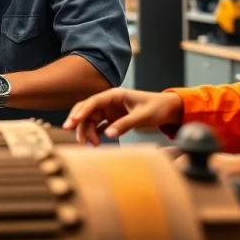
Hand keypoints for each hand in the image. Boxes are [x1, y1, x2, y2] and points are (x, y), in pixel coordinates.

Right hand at [63, 88, 182, 144]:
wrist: (168, 110)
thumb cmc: (157, 107)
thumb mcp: (143, 116)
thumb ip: (125, 124)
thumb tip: (108, 135)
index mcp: (115, 95)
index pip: (93, 102)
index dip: (82, 112)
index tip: (73, 122)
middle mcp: (109, 101)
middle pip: (87, 110)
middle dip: (78, 121)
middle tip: (72, 134)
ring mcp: (109, 110)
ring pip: (90, 120)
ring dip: (87, 131)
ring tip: (91, 144)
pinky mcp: (112, 119)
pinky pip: (98, 126)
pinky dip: (94, 134)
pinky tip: (95, 143)